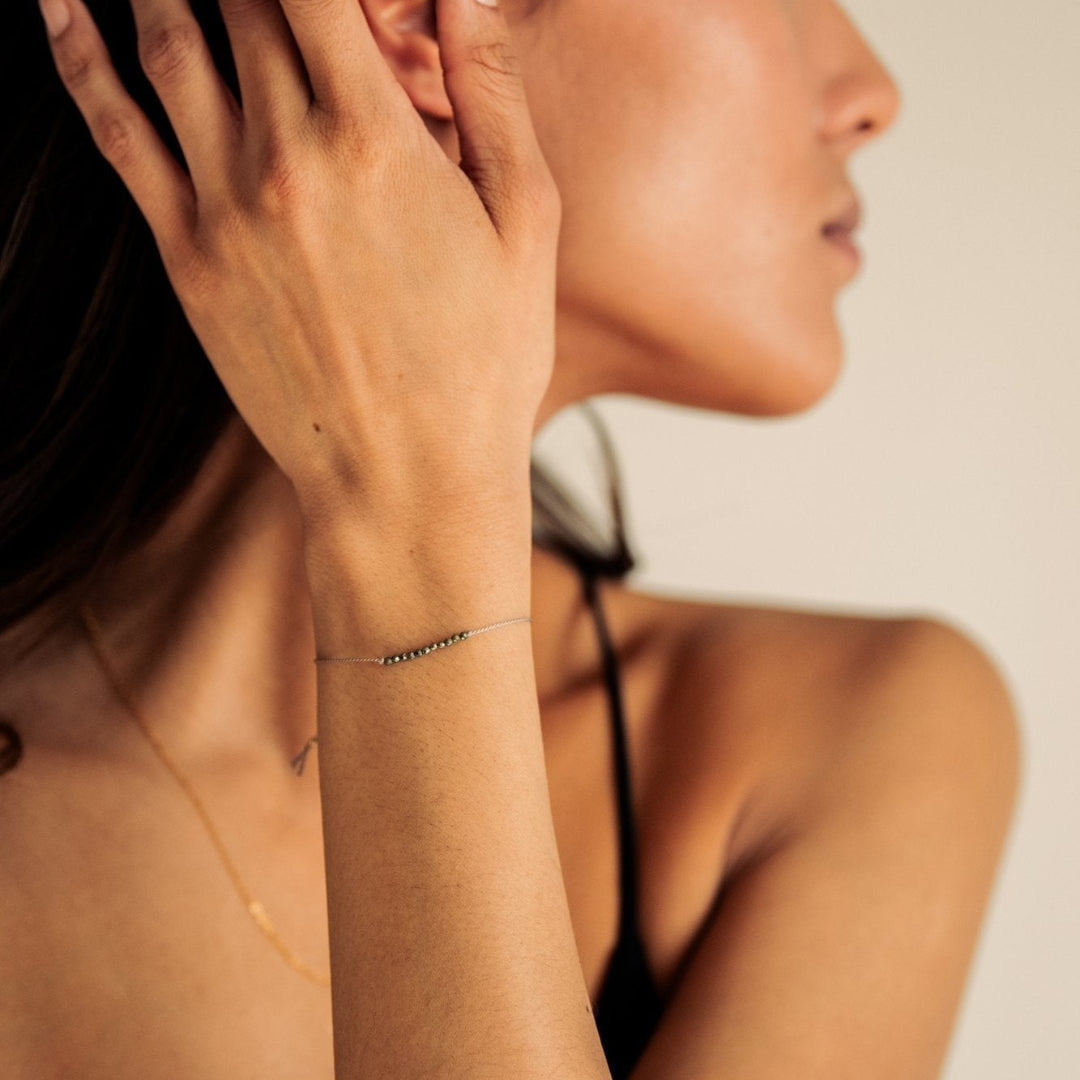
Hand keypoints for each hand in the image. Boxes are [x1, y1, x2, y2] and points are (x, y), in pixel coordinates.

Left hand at [39, 0, 560, 522]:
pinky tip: (61, 6)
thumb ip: (493, 93)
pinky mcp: (188, 259)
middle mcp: (288, 155)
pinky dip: (78, 54)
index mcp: (379, 137)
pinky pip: (115, 131)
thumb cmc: (483, 360)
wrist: (410, 478)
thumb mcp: (526, 224)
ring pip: (168, 43)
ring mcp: (225, 207)